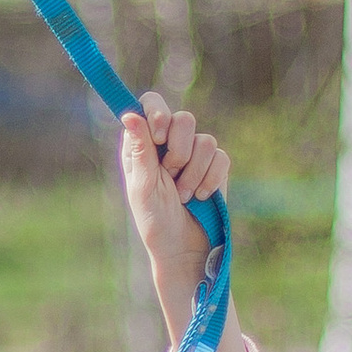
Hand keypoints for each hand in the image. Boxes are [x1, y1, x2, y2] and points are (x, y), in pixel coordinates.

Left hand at [121, 94, 247, 351]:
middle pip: (184, 119)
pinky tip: (202, 196)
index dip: (158, 111)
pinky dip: (211, 179)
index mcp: (143, 144)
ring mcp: (195, 154)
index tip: (160, 136)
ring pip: (205, 139)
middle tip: (170, 176)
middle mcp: (169, 144)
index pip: (150, 103)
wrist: (184, 248)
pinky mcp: (216, 168)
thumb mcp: (143, 187)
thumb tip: (129, 115)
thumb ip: (140, 151)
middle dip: (179, 151)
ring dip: (194, 173)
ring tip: (183, 196)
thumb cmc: (155, 221)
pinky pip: (221, 157)